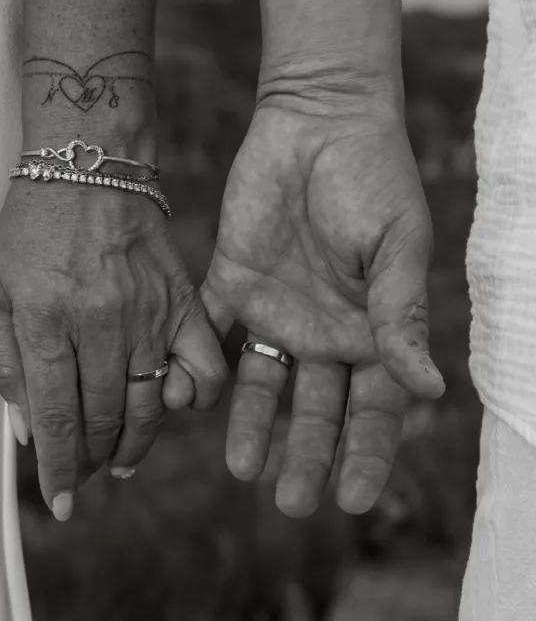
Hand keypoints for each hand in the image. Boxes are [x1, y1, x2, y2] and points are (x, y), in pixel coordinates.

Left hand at [0, 176, 226, 518]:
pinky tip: (171, 409)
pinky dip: (194, 399)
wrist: (88, 165)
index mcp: (46, 319)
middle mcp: (101, 321)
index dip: (58, 468)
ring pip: (149, 405)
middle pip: (103, 419)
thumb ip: (5, 366)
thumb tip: (28, 433)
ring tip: (117, 460)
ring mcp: (148, 312)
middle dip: (88, 460)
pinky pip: (204, 367)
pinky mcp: (182, 301)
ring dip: (133, 444)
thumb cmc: (31, 230)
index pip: (57, 417)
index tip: (59, 500)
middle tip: (80, 473)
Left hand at [165, 100, 444, 517]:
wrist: (318, 118)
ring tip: (242, 469)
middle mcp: (323, 332)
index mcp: (372, 329)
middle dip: (306, 456)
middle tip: (291, 502)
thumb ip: (401, 317)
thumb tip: (431, 390)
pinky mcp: (230, 284)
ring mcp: (275, 311)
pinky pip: (210, 335)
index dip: (365, 455)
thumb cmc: (374, 177)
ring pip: (261, 386)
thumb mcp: (395, 247)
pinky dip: (199, 367)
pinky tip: (189, 400)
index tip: (353, 500)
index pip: (373, 408)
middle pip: (316, 410)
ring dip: (252, 427)